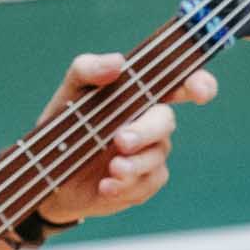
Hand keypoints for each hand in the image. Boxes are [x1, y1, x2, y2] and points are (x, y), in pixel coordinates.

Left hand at [28, 50, 214, 230]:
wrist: (49, 169)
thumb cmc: (66, 121)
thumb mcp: (70, 91)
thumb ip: (89, 69)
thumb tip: (117, 63)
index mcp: (141, 94)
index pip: (180, 84)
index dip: (198, 84)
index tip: (200, 91)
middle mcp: (150, 122)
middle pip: (165, 122)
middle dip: (146, 131)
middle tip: (121, 140)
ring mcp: (150, 152)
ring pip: (156, 156)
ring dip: (135, 164)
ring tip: (112, 169)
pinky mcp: (143, 182)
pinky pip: (147, 184)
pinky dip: (126, 186)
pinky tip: (106, 186)